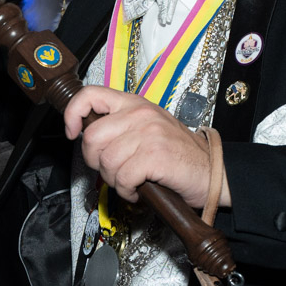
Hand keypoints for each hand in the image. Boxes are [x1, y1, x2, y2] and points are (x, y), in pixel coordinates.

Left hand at [64, 87, 224, 210]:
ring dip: (114, 180)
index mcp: (135, 103)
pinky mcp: (156, 156)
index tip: (72, 132)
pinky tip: (138, 190)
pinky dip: (127, 190)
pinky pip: (123, 177)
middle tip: (112, 170)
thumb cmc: (179, 154)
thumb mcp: (148, 128)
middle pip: (92, 137)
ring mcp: (149, 134)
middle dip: (96, 161)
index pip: (90, 95)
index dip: (73, 114)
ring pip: (106, 161)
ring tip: (130, 181)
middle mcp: (141, 114)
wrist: (214, 171)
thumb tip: (85, 134)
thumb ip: (119, 125)